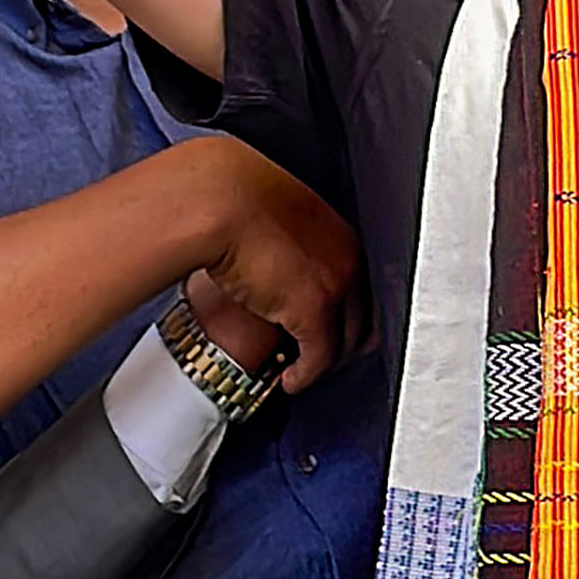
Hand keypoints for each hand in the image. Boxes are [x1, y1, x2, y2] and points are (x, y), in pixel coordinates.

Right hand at [171, 137, 361, 393]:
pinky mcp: (314, 308)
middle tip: (317, 361)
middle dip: (342, 346)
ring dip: (322, 365)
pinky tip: (291, 380)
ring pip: (344, 343)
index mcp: (341, 234)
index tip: (329, 332)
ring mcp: (336, 283)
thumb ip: (286, 242)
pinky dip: (306, 375)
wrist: (216, 199)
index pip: (360, 288)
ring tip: (301, 373)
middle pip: (362, 319)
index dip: (346, 316)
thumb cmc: (231, 201)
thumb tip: (270, 263)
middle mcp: (348, 258)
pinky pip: (319, 357)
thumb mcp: (275, 220)